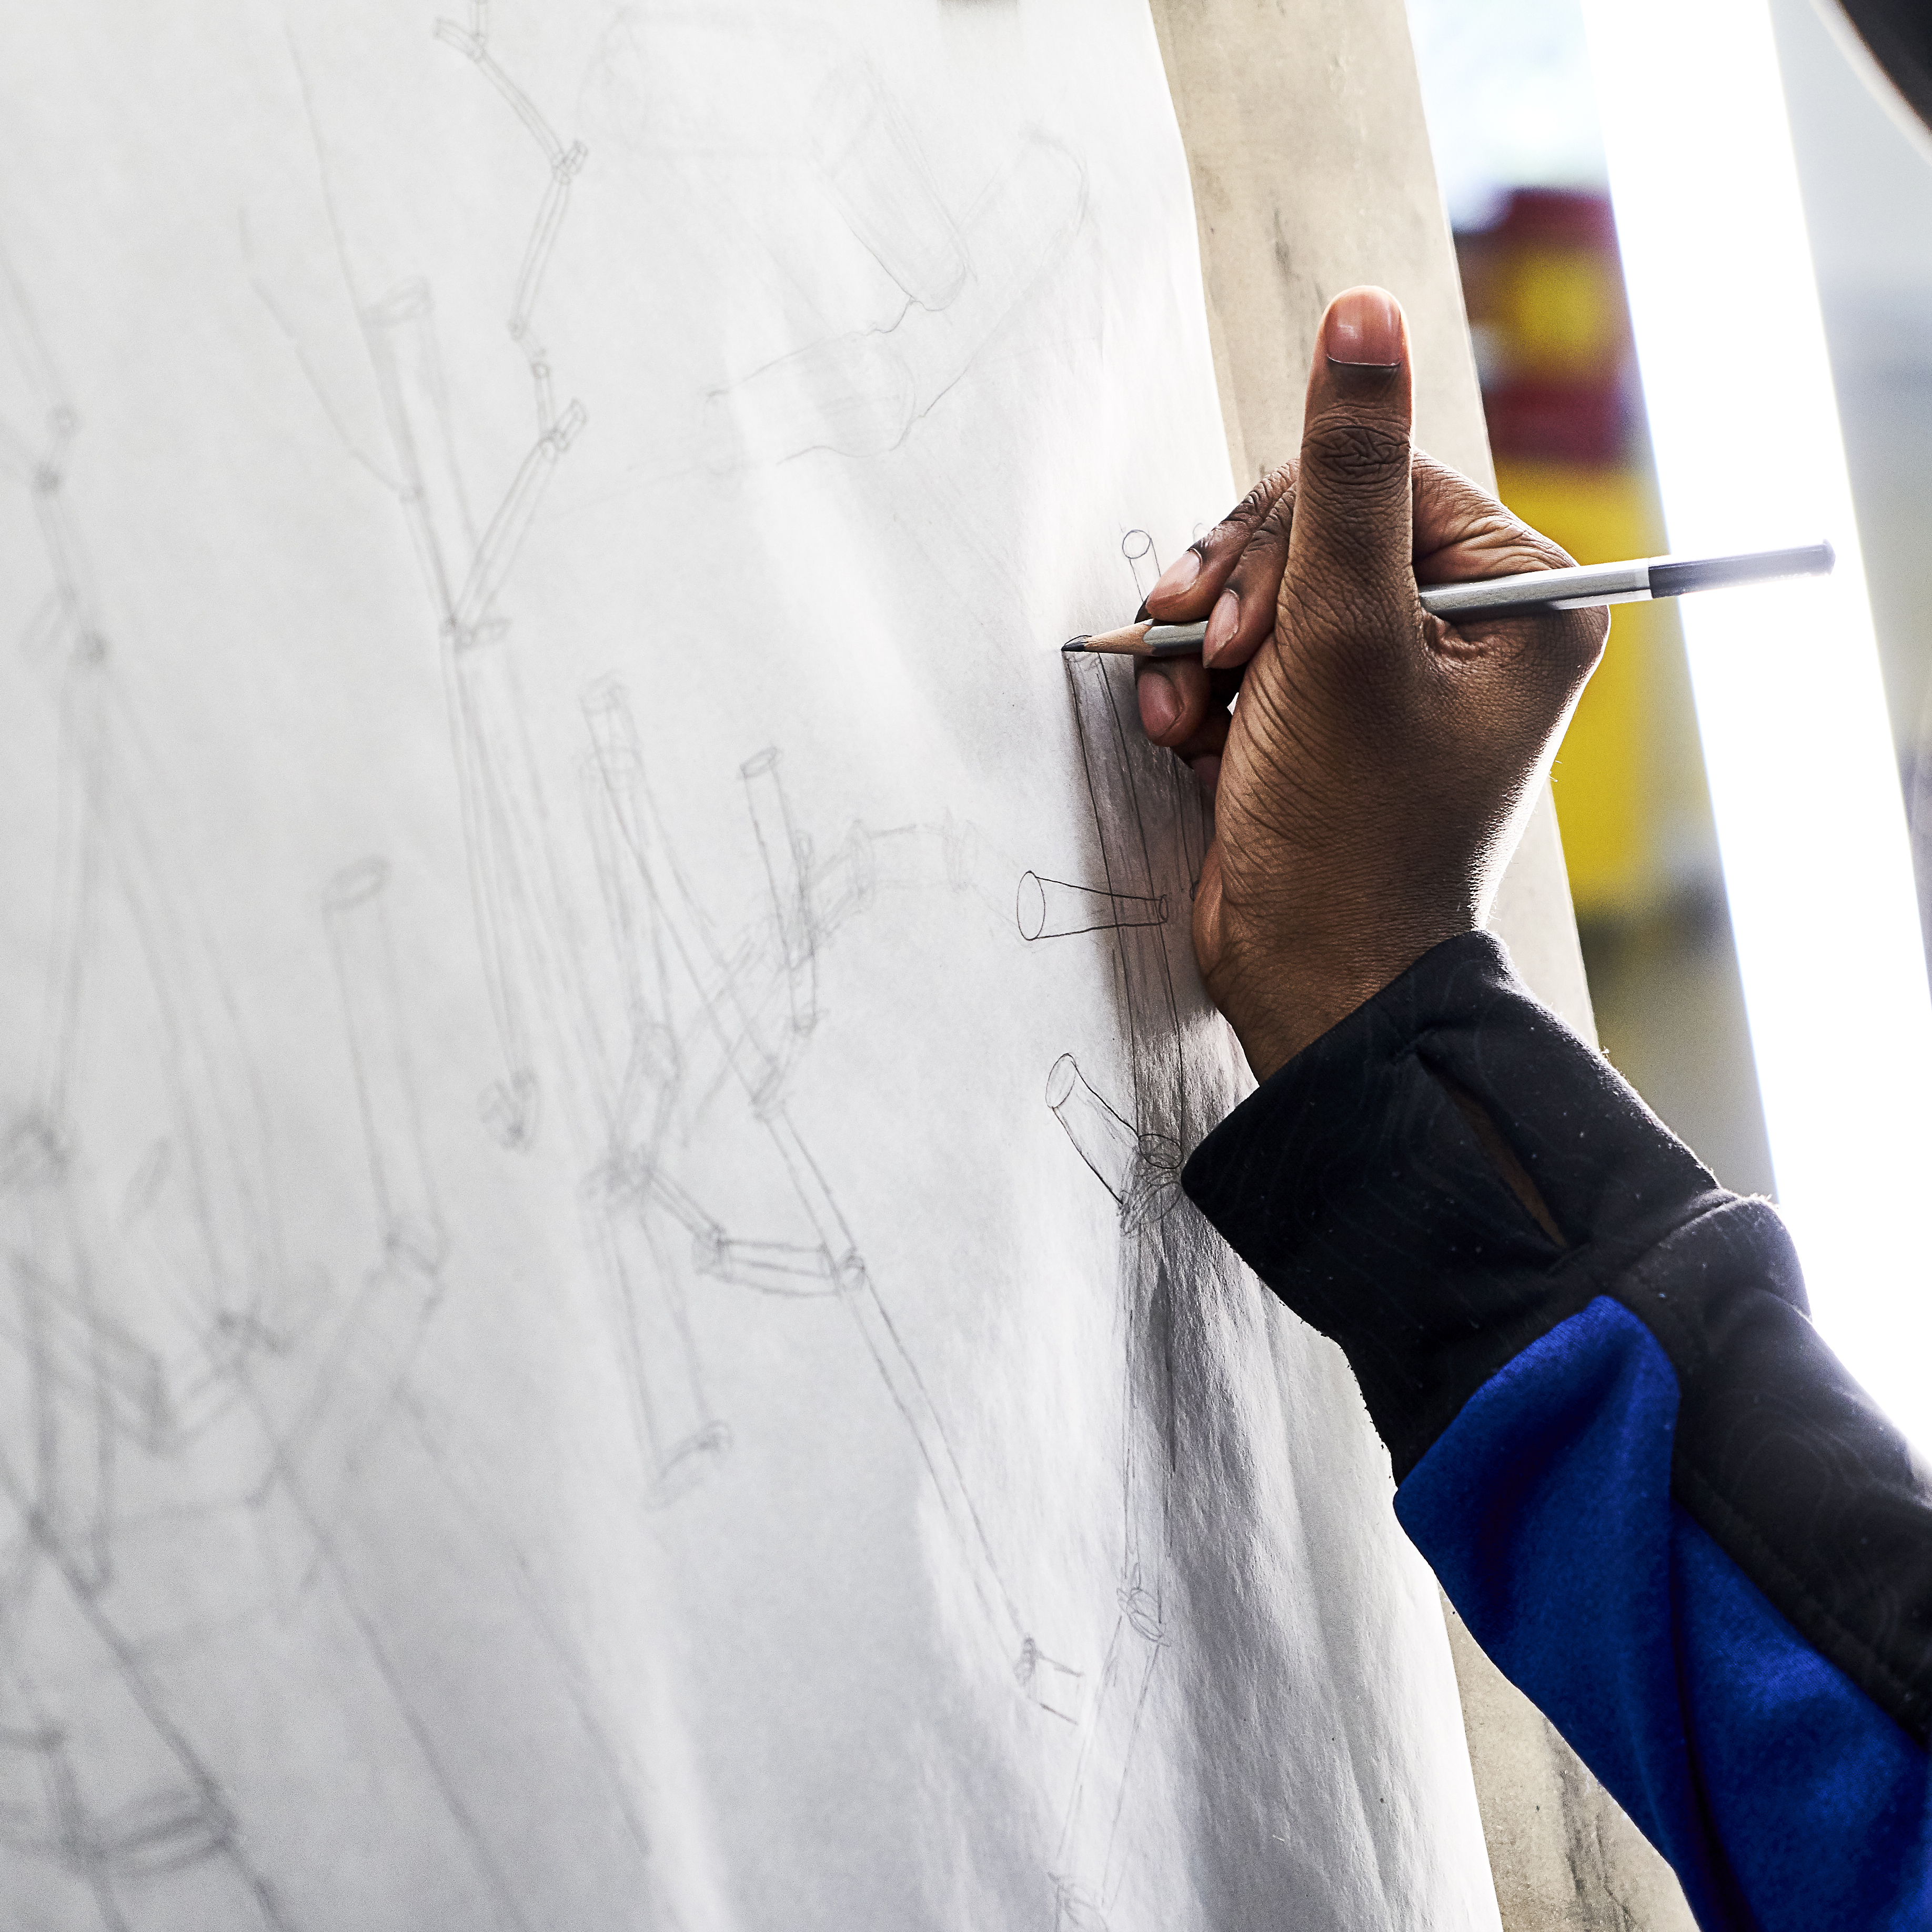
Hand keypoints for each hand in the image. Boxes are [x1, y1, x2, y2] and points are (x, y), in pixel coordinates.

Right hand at [1136, 286, 1605, 1080]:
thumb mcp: (1342, 634)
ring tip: (1185, 715)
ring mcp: (1387, 674)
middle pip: (1317, 530)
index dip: (1287, 534)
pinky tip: (1186, 737)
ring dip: (1205, 647)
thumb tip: (1362, 312)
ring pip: (1266, 591)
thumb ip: (1342, 473)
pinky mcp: (1323, 714)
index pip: (1382, 479)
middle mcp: (1462, 629)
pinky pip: (1246, 654)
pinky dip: (1202, 689)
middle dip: (1241, 596)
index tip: (1243, 619)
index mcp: (1518, 600)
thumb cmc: (1348, 831)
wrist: (1310, 978)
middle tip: (1209, 659)